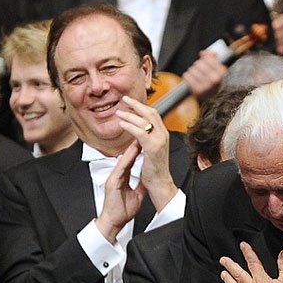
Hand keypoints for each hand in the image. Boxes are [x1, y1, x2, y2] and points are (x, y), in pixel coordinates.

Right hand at [96, 141, 146, 241]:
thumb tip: (147, 180)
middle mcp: (118, 175)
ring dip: (131, 150)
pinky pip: (120, 168)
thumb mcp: (136, 195)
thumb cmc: (123, 210)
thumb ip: (140, 185)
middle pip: (127, 157)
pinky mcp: (112, 182)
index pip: (132, 161)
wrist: (114, 221)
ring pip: (124, 160)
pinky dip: (126, 160)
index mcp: (123, 177)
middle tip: (141, 135)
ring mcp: (114, 177)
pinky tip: (131, 153)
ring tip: (138, 139)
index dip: (139, 151)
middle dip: (135, 146)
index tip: (146, 142)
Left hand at [116, 96, 177, 211]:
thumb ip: (147, 139)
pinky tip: (122, 124)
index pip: (154, 115)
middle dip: (136, 104)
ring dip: (129, 114)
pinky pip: (139, 132)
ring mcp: (159, 141)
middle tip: (125, 99)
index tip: (131, 102)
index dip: (142, 107)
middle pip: (151, 113)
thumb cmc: (154, 170)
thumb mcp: (152, 151)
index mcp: (163, 135)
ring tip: (119, 112)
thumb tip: (138, 131)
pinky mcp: (152, 147)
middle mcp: (163, 135)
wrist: (160, 184)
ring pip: (144, 120)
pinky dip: (130, 126)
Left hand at [182, 50, 227, 99]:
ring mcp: (206, 86)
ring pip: (192, 69)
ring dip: (192, 71)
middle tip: (199, 70)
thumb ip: (211, 58)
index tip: (204, 61)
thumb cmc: (212, 80)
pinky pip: (187, 76)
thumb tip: (202, 53)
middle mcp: (215, 80)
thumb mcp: (216, 69)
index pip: (209, 58)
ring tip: (195, 75)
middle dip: (197, 65)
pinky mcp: (198, 91)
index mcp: (221, 73)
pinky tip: (190, 79)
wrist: (211, 97)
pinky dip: (187, 76)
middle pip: (199, 63)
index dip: (204, 58)